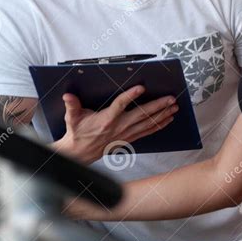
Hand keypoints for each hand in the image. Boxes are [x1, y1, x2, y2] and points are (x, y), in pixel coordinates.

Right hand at [54, 85, 178, 164]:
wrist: (81, 153)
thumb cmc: (78, 133)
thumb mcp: (72, 118)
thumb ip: (72, 105)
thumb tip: (67, 95)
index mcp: (106, 119)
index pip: (120, 105)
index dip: (130, 96)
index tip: (140, 87)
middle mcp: (119, 126)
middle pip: (141, 114)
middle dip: (158, 106)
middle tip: (171, 98)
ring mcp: (126, 133)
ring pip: (148, 123)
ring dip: (162, 114)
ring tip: (174, 107)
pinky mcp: (129, 138)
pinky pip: (147, 131)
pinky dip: (159, 125)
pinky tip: (168, 119)